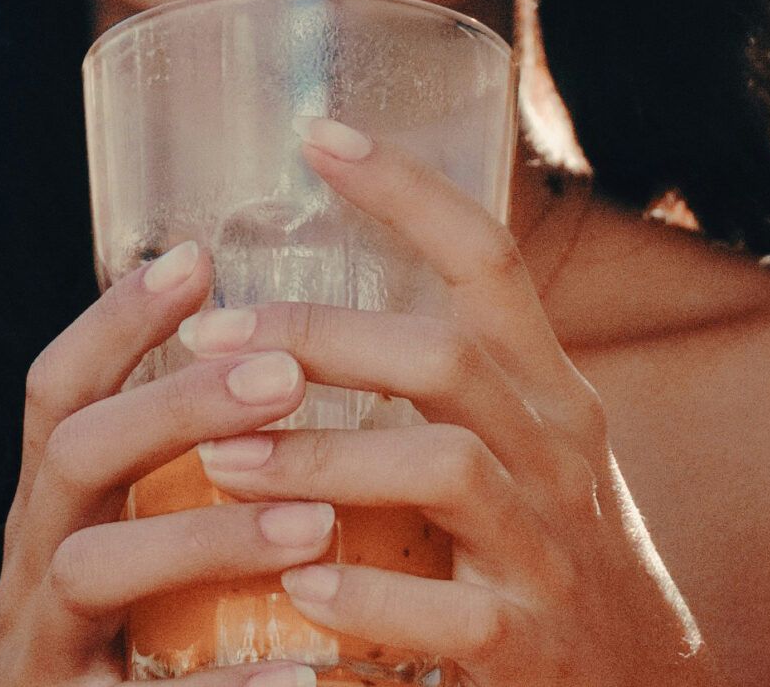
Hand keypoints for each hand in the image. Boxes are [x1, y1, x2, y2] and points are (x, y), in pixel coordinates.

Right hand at [0, 238, 333, 686]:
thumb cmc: (133, 671)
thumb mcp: (141, 568)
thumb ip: (177, 484)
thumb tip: (278, 363)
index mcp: (53, 520)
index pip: (58, 392)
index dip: (116, 319)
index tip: (198, 253)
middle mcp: (30, 576)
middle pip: (71, 457)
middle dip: (171, 404)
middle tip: (282, 373)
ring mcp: (42, 657)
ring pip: (90, 570)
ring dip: (202, 534)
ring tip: (312, 520)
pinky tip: (305, 674)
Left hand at [170, 115, 721, 686]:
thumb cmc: (546, 556)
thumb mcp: (524, 449)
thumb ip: (445, 384)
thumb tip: (304, 307)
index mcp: (549, 392)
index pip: (489, 258)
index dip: (407, 189)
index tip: (317, 134)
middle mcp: (558, 453)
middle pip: (446, 356)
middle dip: (319, 338)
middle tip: (211, 339)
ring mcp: (549, 550)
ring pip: (442, 469)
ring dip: (319, 459)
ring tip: (218, 462)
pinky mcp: (528, 646)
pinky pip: (446, 613)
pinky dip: (365, 594)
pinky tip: (297, 584)